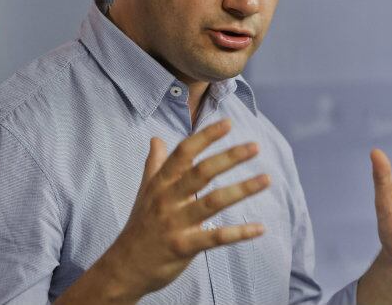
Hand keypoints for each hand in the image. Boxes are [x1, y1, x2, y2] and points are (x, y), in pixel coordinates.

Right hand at [100, 119, 268, 301]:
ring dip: (242, 190)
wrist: (124, 267)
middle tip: (255, 146)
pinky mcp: (183, 247)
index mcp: (160, 183)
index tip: (228, 123)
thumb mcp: (144, 191)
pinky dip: (239, 233)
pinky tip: (260, 228)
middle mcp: (167, 199)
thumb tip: (156, 139)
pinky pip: (216, 238)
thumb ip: (154, 164)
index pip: (184, 152)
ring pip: (212, 202)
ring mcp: (175, 223)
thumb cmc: (139, 225)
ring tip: (266, 179)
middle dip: (229, 157)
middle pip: (201, 172)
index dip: (206, 136)